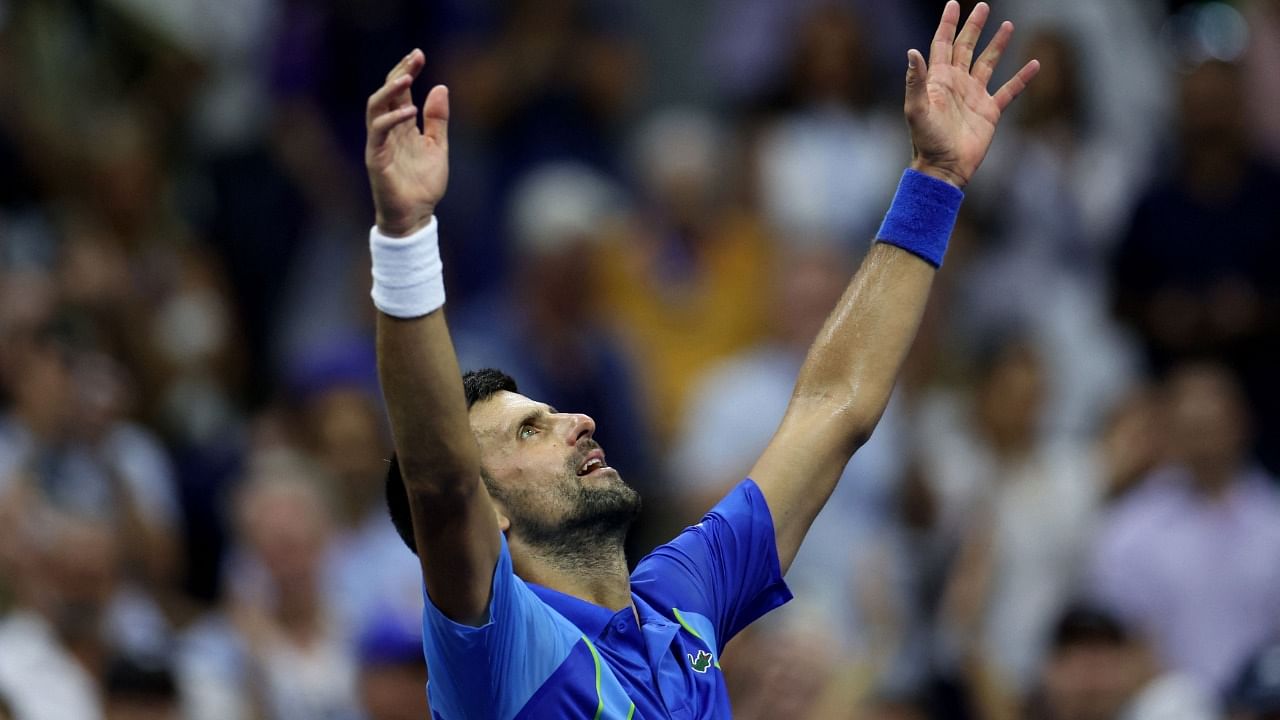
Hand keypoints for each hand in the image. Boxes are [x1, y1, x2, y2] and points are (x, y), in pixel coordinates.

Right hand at [365, 50, 448, 236]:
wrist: (415, 216)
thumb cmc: (423, 185)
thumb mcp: (437, 147)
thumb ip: (438, 120)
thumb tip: (440, 88)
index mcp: (402, 125)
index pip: (400, 91)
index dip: (408, 71)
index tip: (419, 55)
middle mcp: (388, 130)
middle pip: (387, 92)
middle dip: (400, 72)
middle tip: (415, 57)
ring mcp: (379, 142)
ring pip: (376, 107)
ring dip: (390, 90)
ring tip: (408, 77)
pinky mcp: (376, 157)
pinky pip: (379, 132)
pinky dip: (392, 119)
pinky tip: (410, 110)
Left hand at [904, 2, 1038, 187]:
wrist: (944, 168)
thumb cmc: (926, 142)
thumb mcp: (916, 110)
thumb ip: (915, 81)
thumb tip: (912, 51)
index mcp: (938, 80)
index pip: (942, 45)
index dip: (948, 24)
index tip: (954, 4)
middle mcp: (956, 84)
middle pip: (966, 47)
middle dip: (973, 27)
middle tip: (982, 6)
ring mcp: (974, 96)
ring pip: (988, 63)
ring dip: (997, 45)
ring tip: (1007, 24)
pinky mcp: (990, 111)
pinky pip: (1009, 90)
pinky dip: (1021, 78)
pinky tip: (1034, 64)